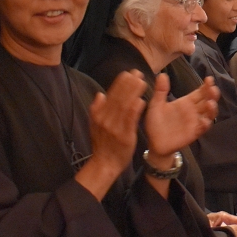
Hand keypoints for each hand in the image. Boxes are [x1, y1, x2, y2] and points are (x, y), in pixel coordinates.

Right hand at [82, 70, 147, 192]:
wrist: (104, 164)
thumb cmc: (102, 144)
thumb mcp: (94, 125)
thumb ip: (96, 109)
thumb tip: (101, 93)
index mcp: (99, 114)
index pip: (110, 94)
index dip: (120, 82)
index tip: (129, 73)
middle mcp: (105, 119)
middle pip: (117, 97)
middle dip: (128, 83)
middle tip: (138, 73)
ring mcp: (114, 127)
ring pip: (124, 106)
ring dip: (133, 92)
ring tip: (142, 82)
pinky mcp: (124, 136)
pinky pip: (129, 121)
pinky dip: (135, 110)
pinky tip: (141, 101)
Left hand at [146, 74, 218, 156]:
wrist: (154, 143)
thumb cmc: (155, 123)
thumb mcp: (156, 105)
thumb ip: (160, 91)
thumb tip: (162, 74)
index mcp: (186, 102)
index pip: (200, 92)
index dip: (206, 85)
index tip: (209, 79)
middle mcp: (193, 111)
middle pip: (207, 100)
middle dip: (212, 94)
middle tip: (213, 89)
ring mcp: (195, 122)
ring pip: (209, 114)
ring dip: (212, 108)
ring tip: (210, 103)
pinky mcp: (193, 133)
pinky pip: (202, 128)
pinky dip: (205, 124)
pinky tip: (204, 120)